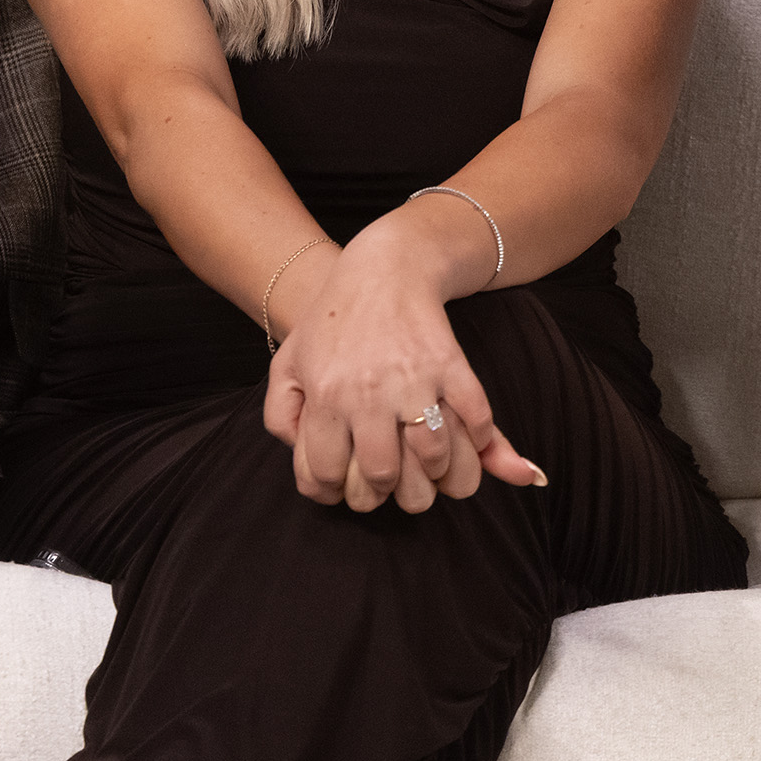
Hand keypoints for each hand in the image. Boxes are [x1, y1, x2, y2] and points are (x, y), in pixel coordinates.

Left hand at [262, 222, 543, 512]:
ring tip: (428, 471)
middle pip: (383, 477)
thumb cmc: (330, 322)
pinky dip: (476, 444)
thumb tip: (315, 476)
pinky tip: (463, 443)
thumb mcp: (287, 367)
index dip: (336, 493)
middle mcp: (368, 393)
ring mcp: (415, 379)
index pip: (326, 475)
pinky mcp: (453, 365)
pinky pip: (476, 422)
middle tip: (392, 486)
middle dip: (387, 493)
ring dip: (435, 477)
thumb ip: (283, 422)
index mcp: (325, 395)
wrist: (383, 267)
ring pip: (434, 459)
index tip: (347, 488)